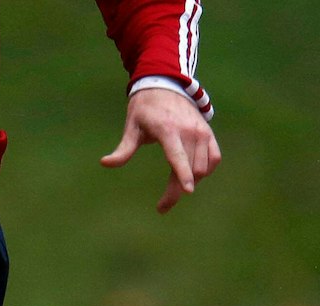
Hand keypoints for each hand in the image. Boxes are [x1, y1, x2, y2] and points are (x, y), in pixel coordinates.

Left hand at [100, 87, 220, 213]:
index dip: (183, 174)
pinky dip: (205, 170)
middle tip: (162, 206)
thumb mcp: (131, 127)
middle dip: (177, 190)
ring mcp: (201, 131)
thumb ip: (123, 149)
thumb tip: (105, 163)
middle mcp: (188, 130)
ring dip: (190, 182)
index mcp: (167, 130)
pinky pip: (214, 158)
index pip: (177, 155)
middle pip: (190, 168)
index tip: (187, 192)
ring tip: (174, 189)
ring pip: (202, 167)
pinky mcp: (209, 132)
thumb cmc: (145, 108)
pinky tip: (193, 177)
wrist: (166, 85)